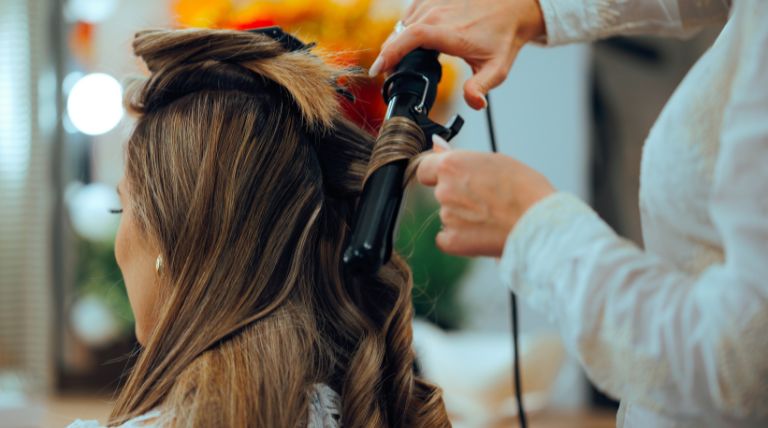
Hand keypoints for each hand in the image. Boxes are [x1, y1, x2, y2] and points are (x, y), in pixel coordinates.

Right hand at [370, 0, 545, 109]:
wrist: (513, 7)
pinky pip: (410, 15)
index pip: (411, 39)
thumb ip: (480, 88)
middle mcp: (438, 14)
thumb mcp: (496, 69)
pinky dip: (404, 29)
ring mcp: (434, 3)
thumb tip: (474, 104)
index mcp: (449, 33)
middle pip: (400, 33)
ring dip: (396, 42)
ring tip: (397, 62)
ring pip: (403, 24)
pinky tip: (409, 43)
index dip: (390, 53)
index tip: (378, 70)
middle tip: (386, 74)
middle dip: (389, 54)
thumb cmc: (503, 37)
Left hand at [417, 137, 554, 256]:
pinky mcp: (452, 241)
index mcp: (451, 165)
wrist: (539, 223)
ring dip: (462, 216)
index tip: (450, 177)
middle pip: (440, 192)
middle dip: (457, 195)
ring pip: (447, 214)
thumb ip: (462, 158)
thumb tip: (438, 146)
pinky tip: (481, 232)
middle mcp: (443, 190)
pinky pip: (446, 237)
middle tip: (486, 199)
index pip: (425, 168)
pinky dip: (460, 237)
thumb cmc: (525, 188)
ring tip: (492, 216)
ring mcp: (446, 216)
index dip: (438, 173)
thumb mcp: (494, 161)